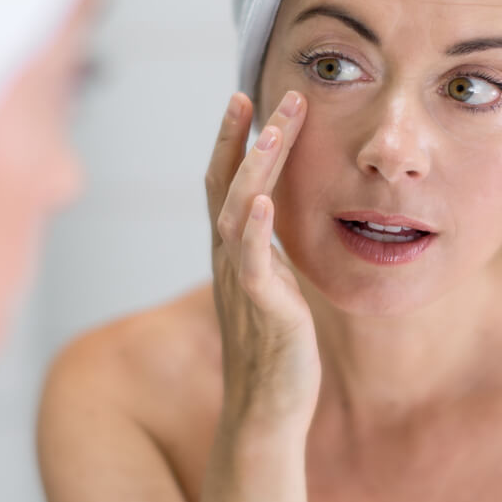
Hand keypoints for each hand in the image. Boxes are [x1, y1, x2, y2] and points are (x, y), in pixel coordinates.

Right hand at [206, 91, 320, 436]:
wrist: (268, 409)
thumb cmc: (274, 348)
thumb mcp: (272, 285)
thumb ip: (268, 250)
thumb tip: (276, 217)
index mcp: (234, 249)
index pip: (225, 182)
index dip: (232, 139)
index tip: (247, 97)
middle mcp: (228, 258)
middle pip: (226, 184)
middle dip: (243, 137)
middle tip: (262, 92)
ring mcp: (242, 281)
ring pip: (238, 212)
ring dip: (254, 167)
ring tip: (272, 128)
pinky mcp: (262, 309)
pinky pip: (252, 264)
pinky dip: (255, 230)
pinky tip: (265, 201)